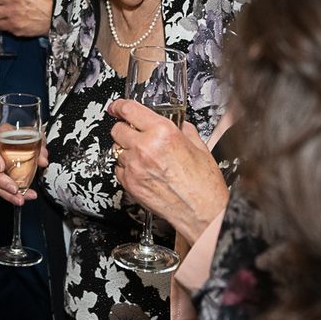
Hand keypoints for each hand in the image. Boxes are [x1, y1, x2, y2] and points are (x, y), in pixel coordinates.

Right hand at [0, 127, 45, 205]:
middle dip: (1, 181)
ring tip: (19, 199)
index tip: (1, 168)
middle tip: (14, 189)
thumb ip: (38, 146)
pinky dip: (9, 195)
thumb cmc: (23, 135)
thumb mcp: (33, 136)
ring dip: (5, 193)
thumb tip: (43, 161)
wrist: (20, 138)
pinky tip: (21, 198)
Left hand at [108, 99, 228, 244]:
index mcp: (162, 133)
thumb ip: (184, 130)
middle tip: (135, 135)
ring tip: (145, 158)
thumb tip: (178, 124)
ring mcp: (134, 166)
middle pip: (117, 129)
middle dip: (125, 129)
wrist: (202, 213)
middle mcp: (144, 147)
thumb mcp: (199, 147)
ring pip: (116, 149)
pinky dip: (127, 168)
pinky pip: (119, 168)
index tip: (116, 107)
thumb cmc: (204, 185)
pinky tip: (143, 171)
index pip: (129, 110)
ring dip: (127, 150)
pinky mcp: (129, 184)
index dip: (119, 106)